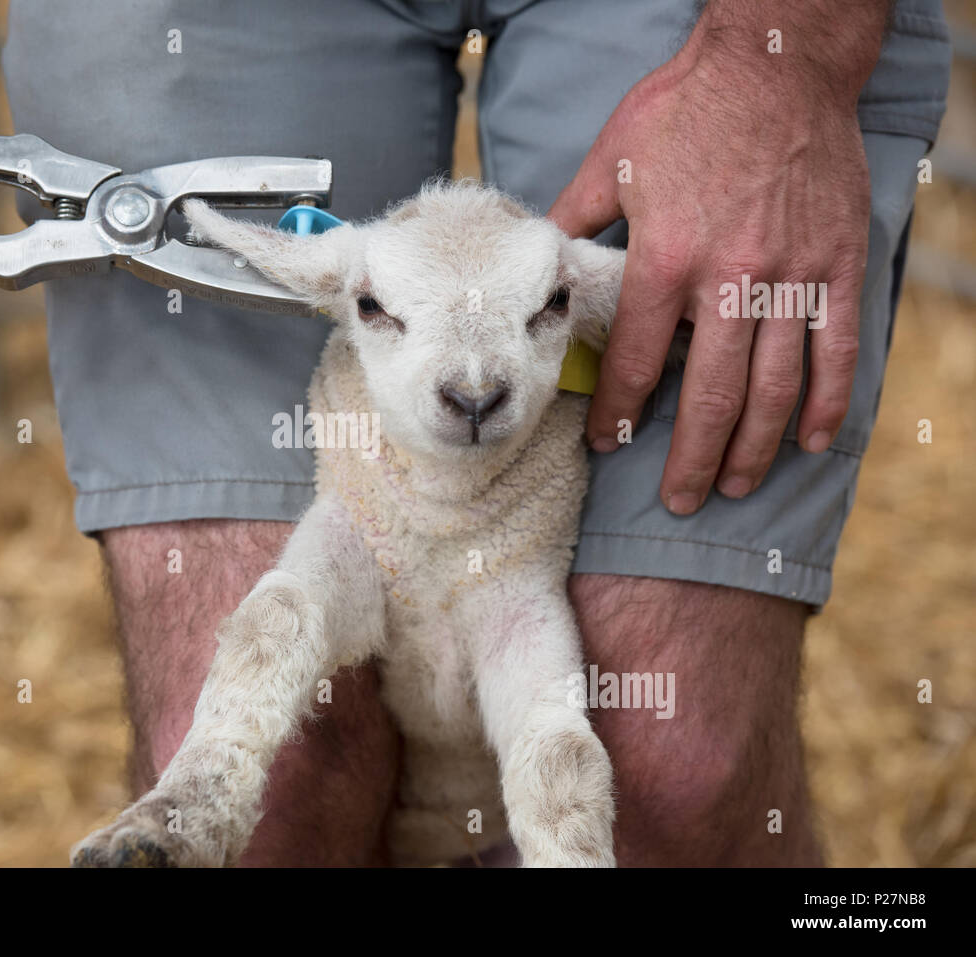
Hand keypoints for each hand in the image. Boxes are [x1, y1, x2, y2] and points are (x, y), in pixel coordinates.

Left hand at [549, 2, 888, 514]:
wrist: (777, 63)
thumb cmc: (685, 109)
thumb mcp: (609, 162)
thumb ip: (575, 224)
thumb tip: (543, 262)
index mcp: (665, 260)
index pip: (633, 362)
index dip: (618, 413)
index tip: (608, 445)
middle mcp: (730, 280)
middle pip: (709, 396)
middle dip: (691, 460)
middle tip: (680, 501)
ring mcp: (791, 276)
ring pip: (774, 387)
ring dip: (753, 448)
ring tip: (735, 486)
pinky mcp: (836, 265)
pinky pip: (835, 350)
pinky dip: (826, 402)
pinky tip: (809, 441)